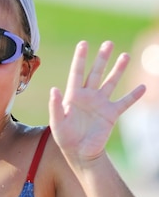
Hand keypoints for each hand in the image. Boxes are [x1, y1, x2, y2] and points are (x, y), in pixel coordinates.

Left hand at [48, 41, 145, 162]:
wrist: (80, 153)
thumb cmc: (65, 138)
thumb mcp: (57, 123)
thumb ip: (55, 106)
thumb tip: (54, 89)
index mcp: (73, 96)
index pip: (77, 73)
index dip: (80, 58)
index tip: (83, 44)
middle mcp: (88, 96)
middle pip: (96, 73)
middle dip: (102, 58)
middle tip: (109, 43)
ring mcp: (101, 104)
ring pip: (111, 82)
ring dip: (118, 69)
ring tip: (125, 55)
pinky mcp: (111, 114)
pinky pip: (124, 102)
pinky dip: (133, 96)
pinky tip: (142, 87)